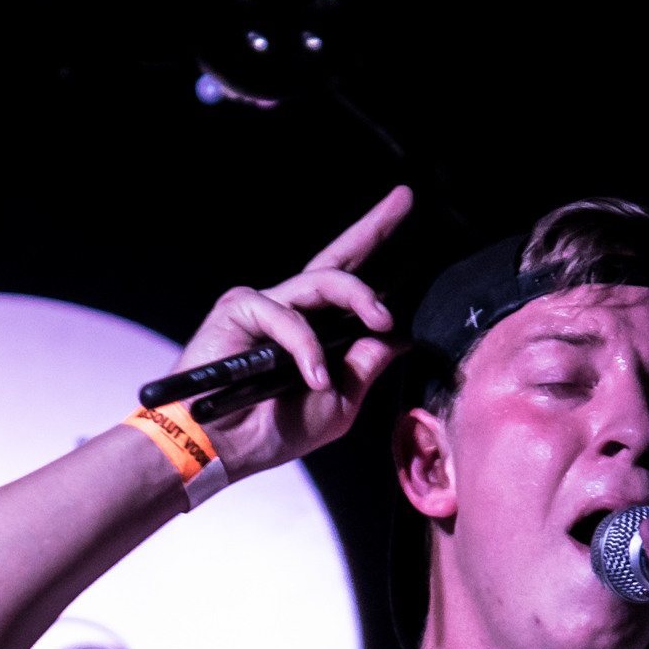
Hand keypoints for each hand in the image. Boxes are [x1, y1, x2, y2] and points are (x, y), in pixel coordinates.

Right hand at [168, 185, 412, 480]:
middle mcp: (294, 311)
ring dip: (360, 295)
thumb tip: (401, 331)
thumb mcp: (339, 399)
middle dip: (374, 229)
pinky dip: (305, 349)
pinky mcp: (240, 308)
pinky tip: (315, 379)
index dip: (387, 267)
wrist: (225, 450)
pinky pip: (287, 318)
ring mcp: (267, 306)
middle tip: (404, 199)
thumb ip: (366, 363)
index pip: (356, 291)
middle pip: (339, 259)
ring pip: (323, 280)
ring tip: (382, 320)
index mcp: (317, 332)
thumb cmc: (275, 430)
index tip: (423, 249)